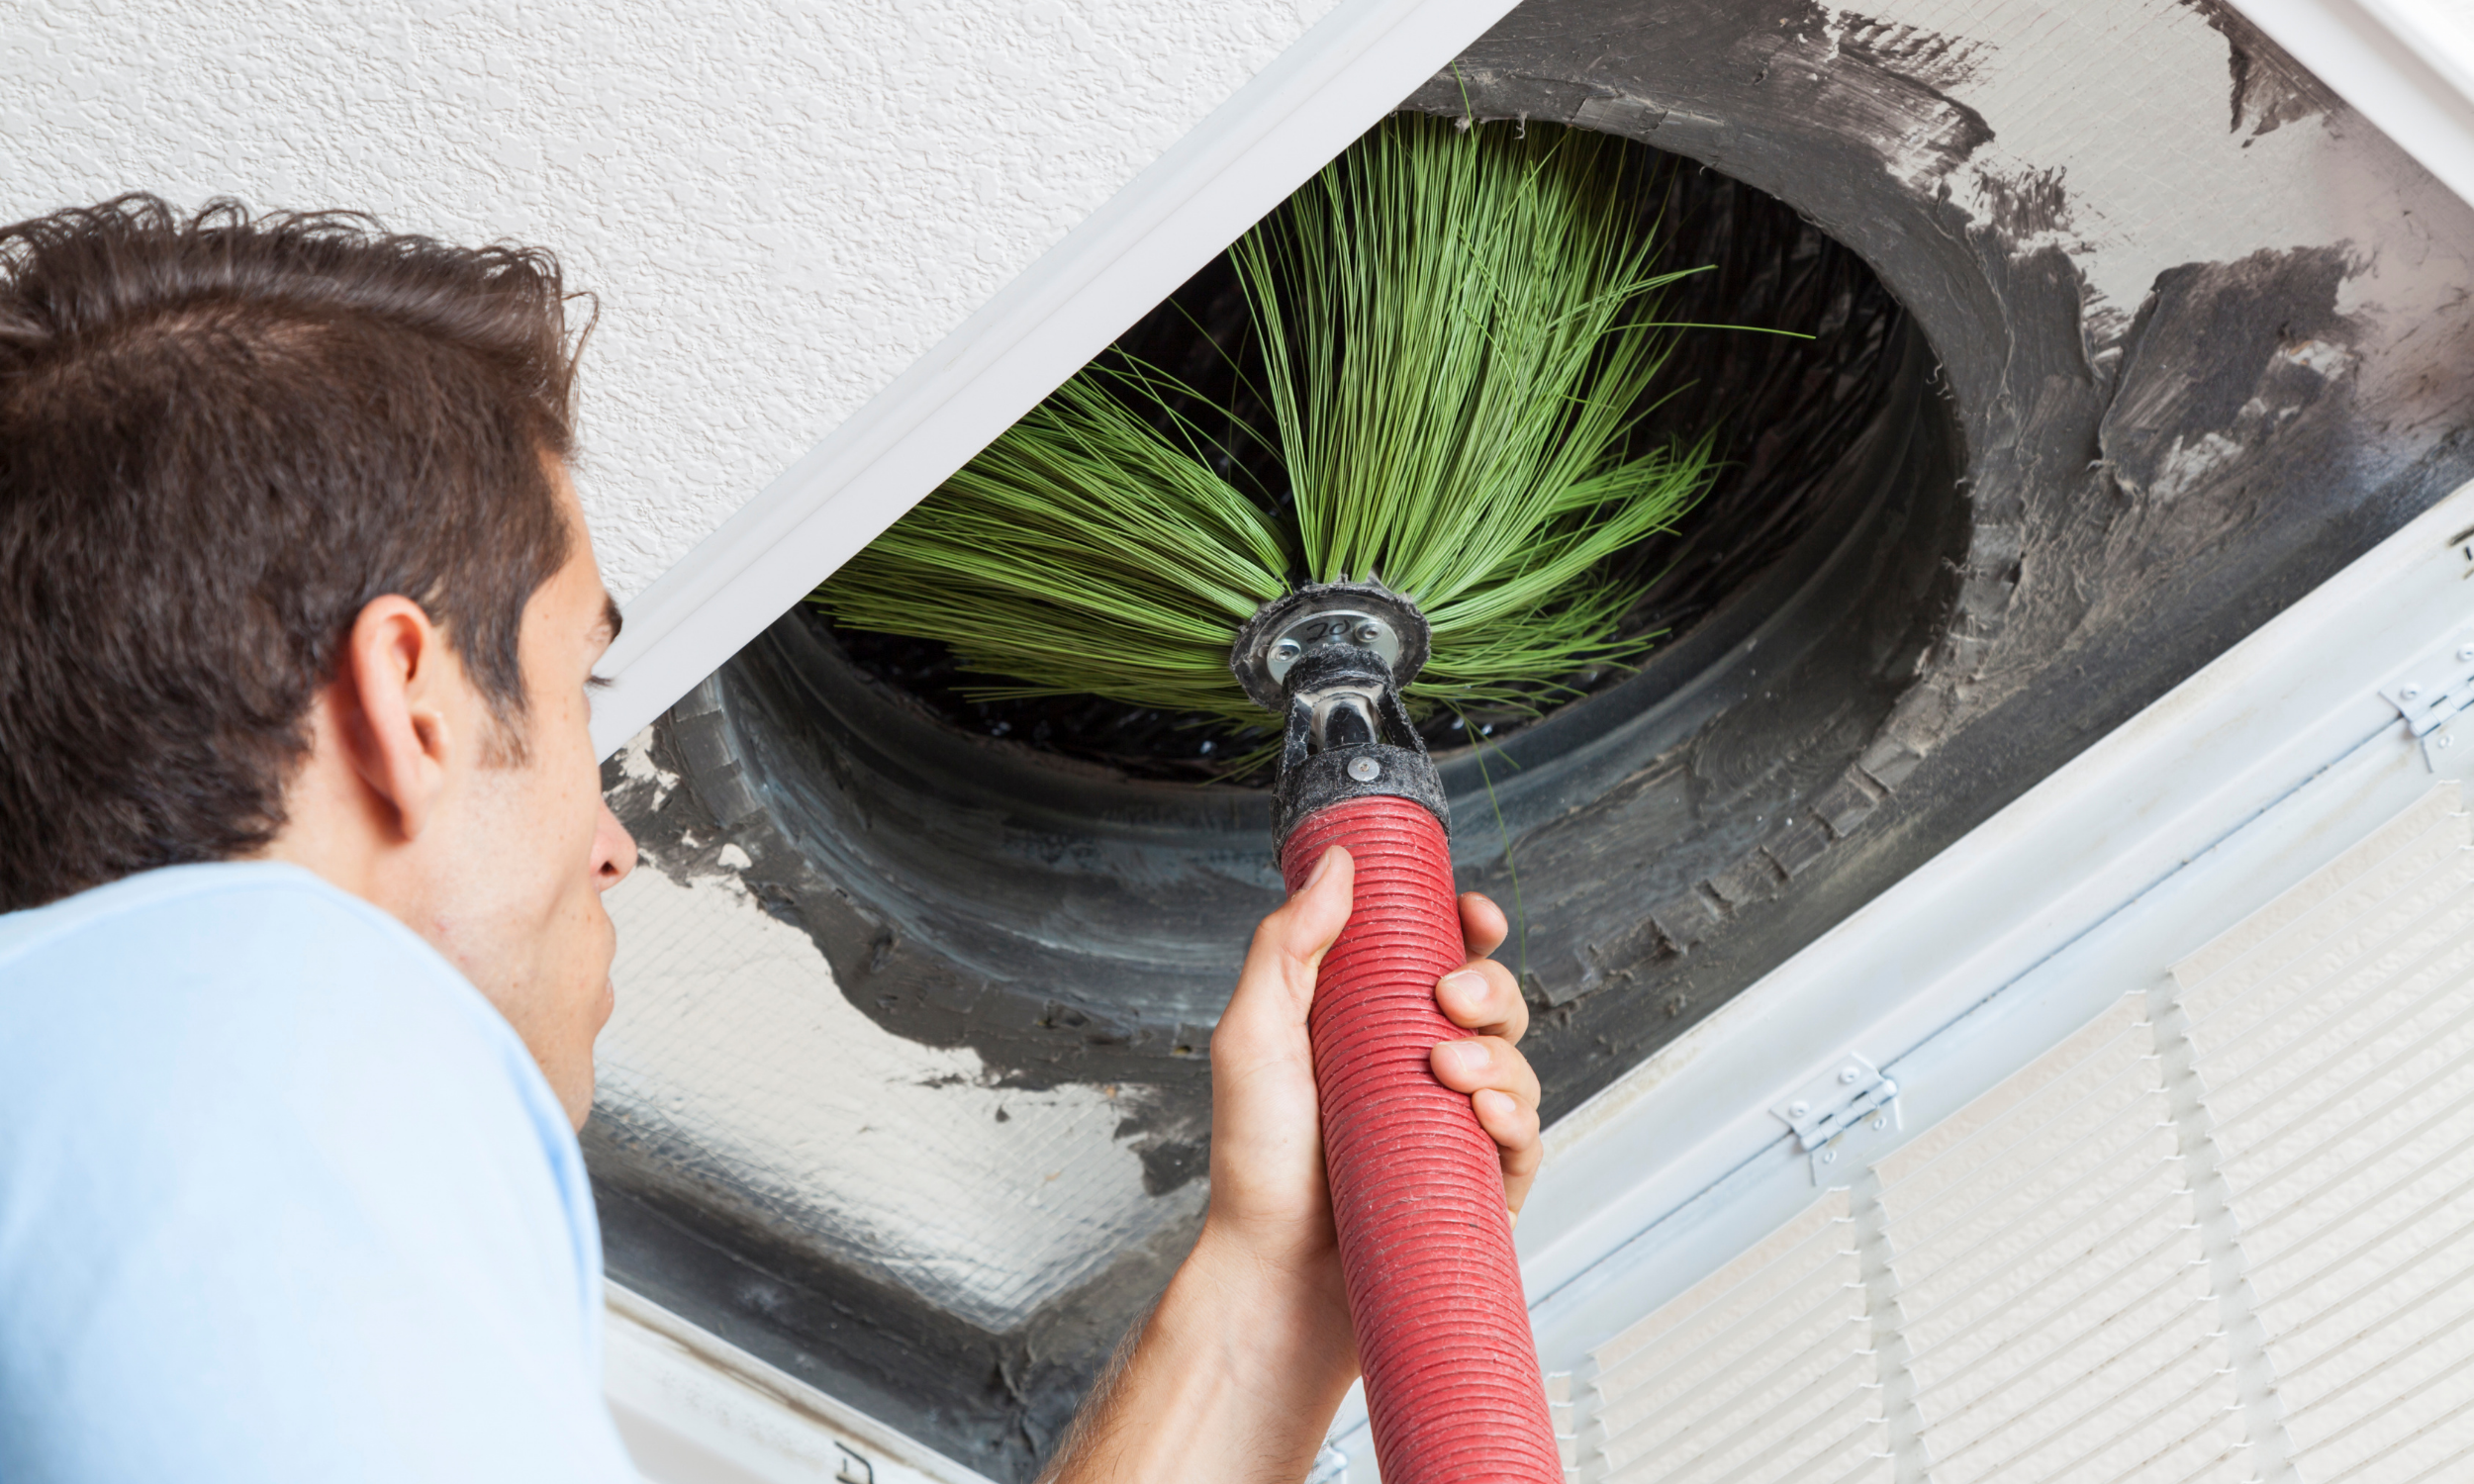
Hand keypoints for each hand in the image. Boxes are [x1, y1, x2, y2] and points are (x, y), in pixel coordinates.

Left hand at [1207, 845, 1544, 1270]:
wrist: (1275, 1277)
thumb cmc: (1256, 1165)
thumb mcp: (1254, 1036)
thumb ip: (1288, 945)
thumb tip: (1338, 864)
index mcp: (1369, 1025)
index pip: (1438, 957)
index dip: (1467, 928)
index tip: (1473, 914)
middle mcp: (1416, 1070)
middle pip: (1491, 1001)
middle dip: (1489, 985)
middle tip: (1448, 998)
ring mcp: (1451, 1128)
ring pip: (1517, 1063)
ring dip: (1499, 1052)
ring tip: (1450, 1071)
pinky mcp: (1477, 1186)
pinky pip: (1525, 1140)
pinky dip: (1517, 1118)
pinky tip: (1484, 1113)